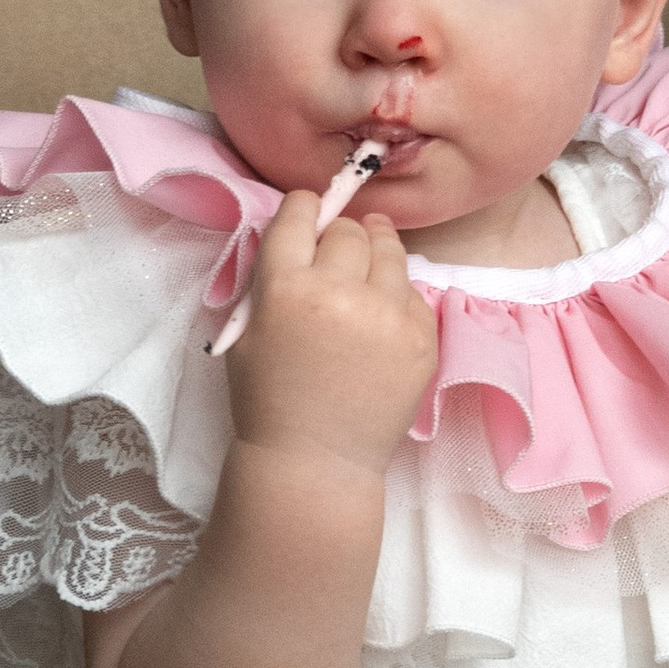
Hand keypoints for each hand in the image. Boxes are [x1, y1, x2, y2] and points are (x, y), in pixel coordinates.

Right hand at [225, 194, 437, 479]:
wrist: (315, 459)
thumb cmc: (269, 397)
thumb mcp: (245, 331)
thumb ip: (267, 277)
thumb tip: (296, 231)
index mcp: (288, 288)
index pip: (299, 214)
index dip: (303, 208)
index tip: (308, 212)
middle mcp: (342, 292)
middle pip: (349, 230)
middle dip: (339, 233)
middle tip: (335, 247)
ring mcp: (389, 314)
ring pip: (390, 250)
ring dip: (376, 248)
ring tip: (368, 256)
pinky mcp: (423, 337)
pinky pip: (414, 291)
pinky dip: (397, 292)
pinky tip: (382, 308)